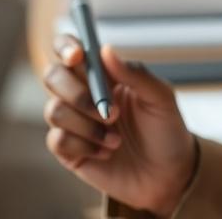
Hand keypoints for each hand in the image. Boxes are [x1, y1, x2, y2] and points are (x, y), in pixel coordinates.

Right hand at [43, 35, 196, 216]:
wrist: (168, 174)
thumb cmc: (166, 130)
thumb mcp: (160, 98)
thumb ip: (135, 73)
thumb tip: (106, 50)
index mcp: (104, 73)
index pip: (71, 49)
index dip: (66, 46)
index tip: (78, 56)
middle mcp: (83, 93)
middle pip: (53, 76)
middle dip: (77, 93)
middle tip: (110, 112)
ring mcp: (74, 121)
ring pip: (53, 110)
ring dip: (87, 125)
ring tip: (117, 139)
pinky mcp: (69, 150)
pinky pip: (57, 140)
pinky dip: (84, 146)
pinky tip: (107, 152)